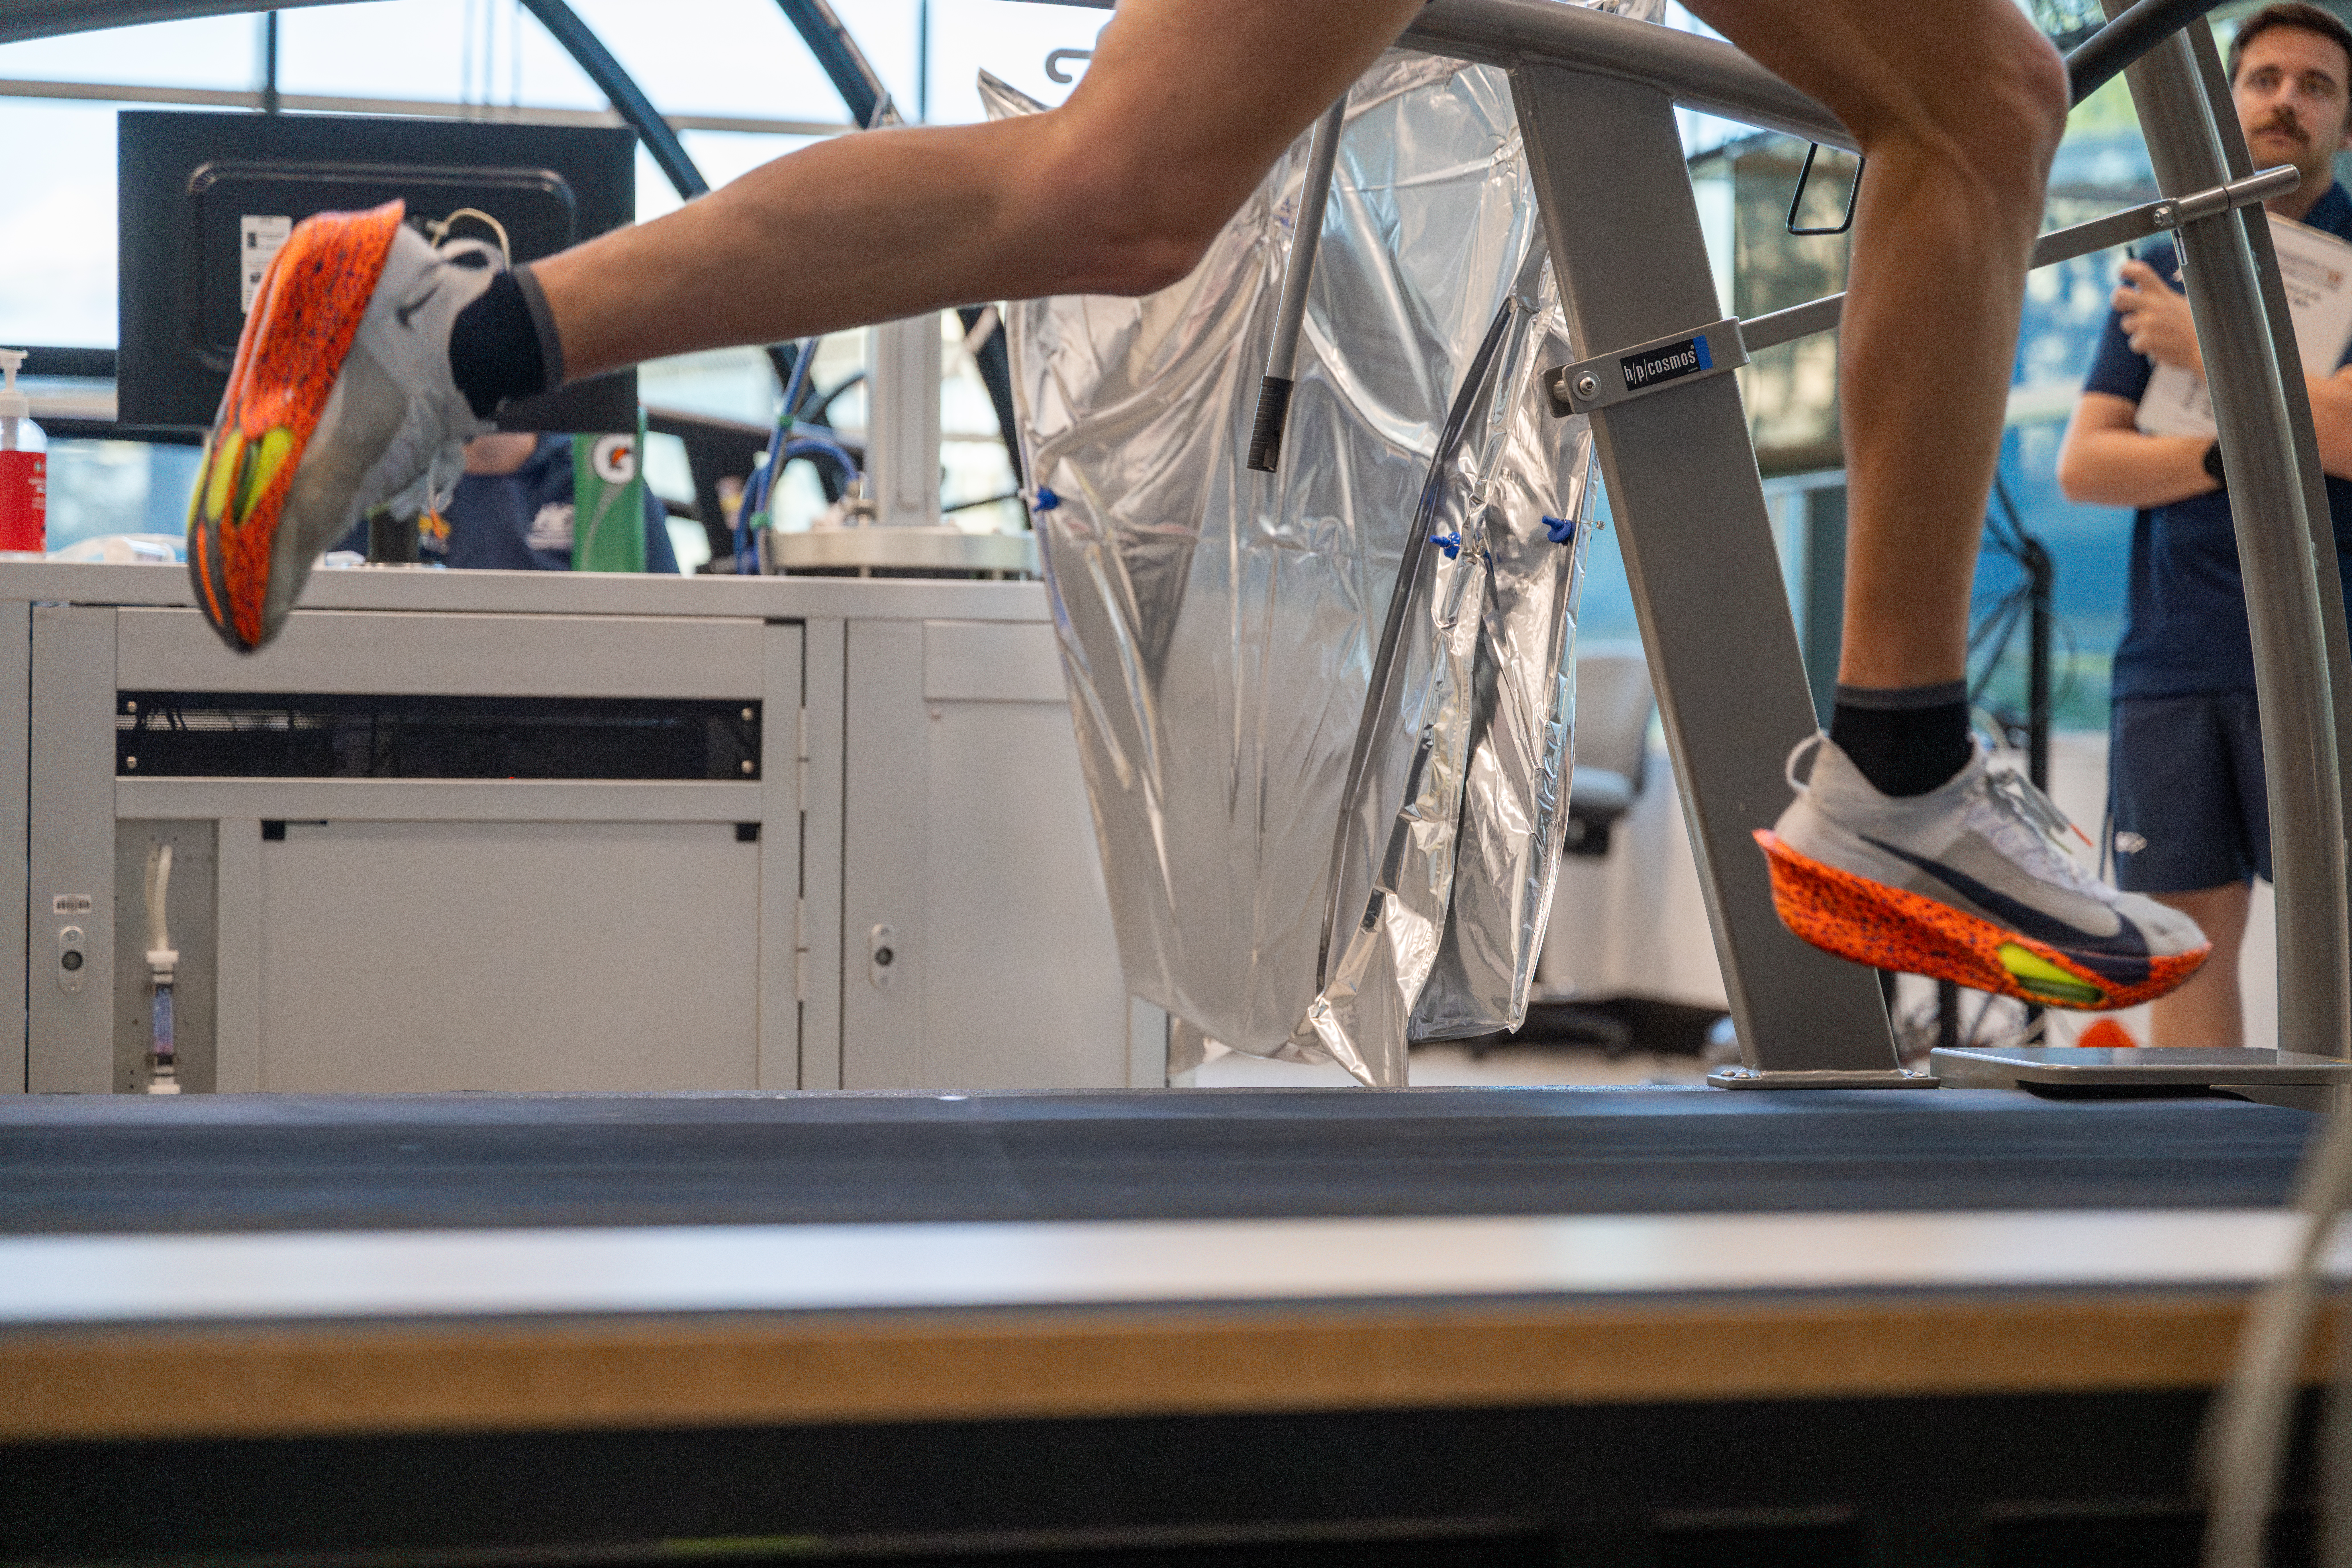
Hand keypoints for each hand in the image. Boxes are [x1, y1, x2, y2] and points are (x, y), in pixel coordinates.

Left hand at [2114, 258, 2202, 377]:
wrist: (2204, 348)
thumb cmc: (2190, 326)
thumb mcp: (2178, 303)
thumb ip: (2159, 296)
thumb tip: (2140, 291)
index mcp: (2162, 293)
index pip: (2140, 272)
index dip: (2126, 269)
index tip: (2121, 274)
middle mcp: (2154, 304)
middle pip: (2120, 295)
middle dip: (2117, 300)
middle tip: (2124, 305)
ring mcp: (2149, 322)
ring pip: (2126, 323)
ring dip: (2137, 330)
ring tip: (2158, 333)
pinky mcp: (2146, 340)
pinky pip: (2134, 342)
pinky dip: (2143, 346)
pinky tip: (2160, 344)